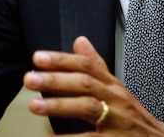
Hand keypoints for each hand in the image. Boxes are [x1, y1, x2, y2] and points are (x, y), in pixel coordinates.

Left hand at [25, 36, 163, 135]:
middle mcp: (116, 99)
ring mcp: (117, 121)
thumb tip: (80, 41)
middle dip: (56, 80)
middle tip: (30, 78)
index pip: (87, 66)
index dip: (63, 60)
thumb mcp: (116, 88)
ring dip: (59, 105)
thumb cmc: (133, 117)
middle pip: (86, 84)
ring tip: (34, 106)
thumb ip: (97, 66)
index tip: (38, 57)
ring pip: (88, 108)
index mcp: (112, 85)